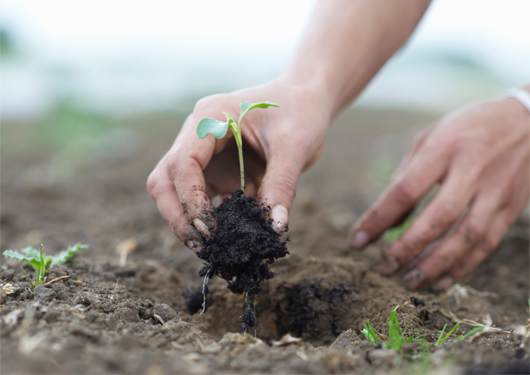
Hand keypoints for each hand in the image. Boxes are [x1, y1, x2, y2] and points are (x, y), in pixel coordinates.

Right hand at [147, 78, 331, 251]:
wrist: (305, 98)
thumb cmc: (300, 110)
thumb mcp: (295, 146)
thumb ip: (282, 185)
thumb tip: (274, 228)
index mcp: (210, 117)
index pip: (182, 162)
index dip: (190, 199)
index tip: (211, 230)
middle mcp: (197, 134)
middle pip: (165, 179)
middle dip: (178, 215)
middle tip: (203, 246)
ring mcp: (204, 153)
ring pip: (176, 191)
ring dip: (189, 220)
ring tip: (214, 249)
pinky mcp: (216, 169)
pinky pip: (203, 197)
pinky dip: (210, 218)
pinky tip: (228, 237)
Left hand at [351, 95, 529, 289]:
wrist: (528, 120)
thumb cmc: (467, 128)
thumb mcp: (430, 137)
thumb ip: (406, 176)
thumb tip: (388, 220)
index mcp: (444, 147)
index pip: (406, 190)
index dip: (379, 219)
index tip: (357, 241)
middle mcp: (472, 170)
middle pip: (438, 217)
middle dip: (408, 248)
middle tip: (383, 268)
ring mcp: (496, 191)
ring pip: (467, 236)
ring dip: (436, 264)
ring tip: (409, 282)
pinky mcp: (512, 207)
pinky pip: (487, 243)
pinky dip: (464, 266)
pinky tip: (440, 281)